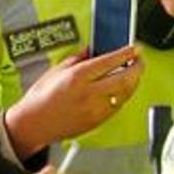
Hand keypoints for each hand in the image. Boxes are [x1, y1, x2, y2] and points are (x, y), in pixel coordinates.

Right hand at [5, 46, 143, 158]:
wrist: (33, 125)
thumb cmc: (40, 99)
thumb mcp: (56, 71)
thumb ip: (77, 59)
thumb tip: (92, 50)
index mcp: (77, 77)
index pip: (110, 61)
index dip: (126, 53)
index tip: (134, 48)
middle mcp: (89, 93)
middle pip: (125, 78)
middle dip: (137, 67)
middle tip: (140, 60)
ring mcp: (95, 109)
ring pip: (125, 93)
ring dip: (134, 81)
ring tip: (134, 73)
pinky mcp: (97, 121)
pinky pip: (118, 106)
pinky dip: (124, 95)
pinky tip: (122, 89)